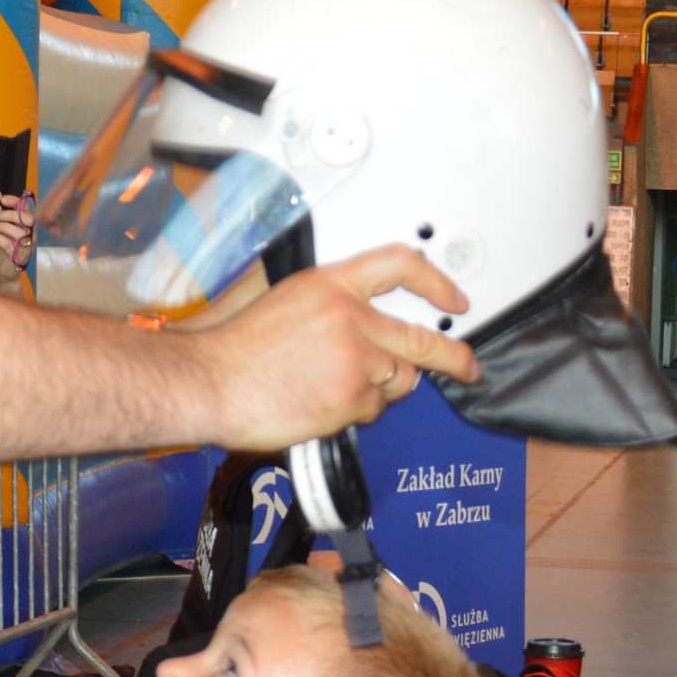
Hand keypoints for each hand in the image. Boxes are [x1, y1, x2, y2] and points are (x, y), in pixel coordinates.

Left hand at [0, 193, 33, 279]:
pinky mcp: (18, 256)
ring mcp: (26, 245)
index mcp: (27, 224)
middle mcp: (30, 233)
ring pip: (19, 232)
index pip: (26, 208)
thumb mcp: (2, 228)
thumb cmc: (3, 246)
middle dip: (12, 214)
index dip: (15, 201)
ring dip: (4, 226)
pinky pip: (8, 244)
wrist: (5, 270)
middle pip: (28, 219)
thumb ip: (1, 216)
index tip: (2, 199)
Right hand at [187, 248, 477, 450]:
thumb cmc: (233, 349)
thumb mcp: (283, 300)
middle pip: (423, 338)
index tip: (454, 300)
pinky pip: (374, 409)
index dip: (437, 282)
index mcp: (331, 285)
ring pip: (400, 380)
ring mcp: (355, 360)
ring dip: (384, 389)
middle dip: (454, 358)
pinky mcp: (352, 398)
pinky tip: (325, 405)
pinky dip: (358, 412)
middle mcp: (351, 317)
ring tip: (344, 389)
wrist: (209, 383)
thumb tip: (363, 321)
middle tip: (467, 365)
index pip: (401, 265)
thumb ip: (330, 305)